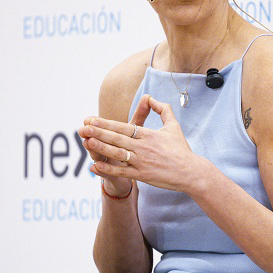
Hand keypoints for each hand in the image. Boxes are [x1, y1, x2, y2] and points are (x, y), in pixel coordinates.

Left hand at [79, 94, 203, 193]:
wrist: (191, 172)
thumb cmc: (181, 149)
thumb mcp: (174, 126)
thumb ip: (163, 109)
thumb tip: (151, 98)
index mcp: (148, 135)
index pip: (123, 127)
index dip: (106, 123)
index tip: (92, 119)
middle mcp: (143, 147)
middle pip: (117, 138)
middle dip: (98, 132)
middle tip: (82, 127)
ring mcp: (142, 161)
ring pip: (117, 153)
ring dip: (100, 147)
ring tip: (85, 142)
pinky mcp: (143, 175)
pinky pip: (122, 171)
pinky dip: (108, 169)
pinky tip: (94, 165)